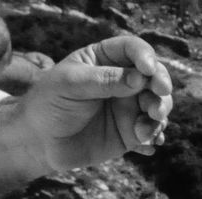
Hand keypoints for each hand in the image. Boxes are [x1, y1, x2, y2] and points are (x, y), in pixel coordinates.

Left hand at [19, 36, 172, 171]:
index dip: (146, 57)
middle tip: (156, 106)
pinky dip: (154, 136)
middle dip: (161, 88)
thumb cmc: (50, 104)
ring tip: (146, 129)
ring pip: (159, 104)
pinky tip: (148, 145)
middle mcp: (123, 81)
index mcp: (106, 59)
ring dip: (160, 115)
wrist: (41, 141)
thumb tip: (140, 78)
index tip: (147, 71)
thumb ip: (104, 79)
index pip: (133, 50)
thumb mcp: (71, 84)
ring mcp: (129, 106)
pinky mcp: (131, 132)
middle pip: (154, 77)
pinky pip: (152, 132)